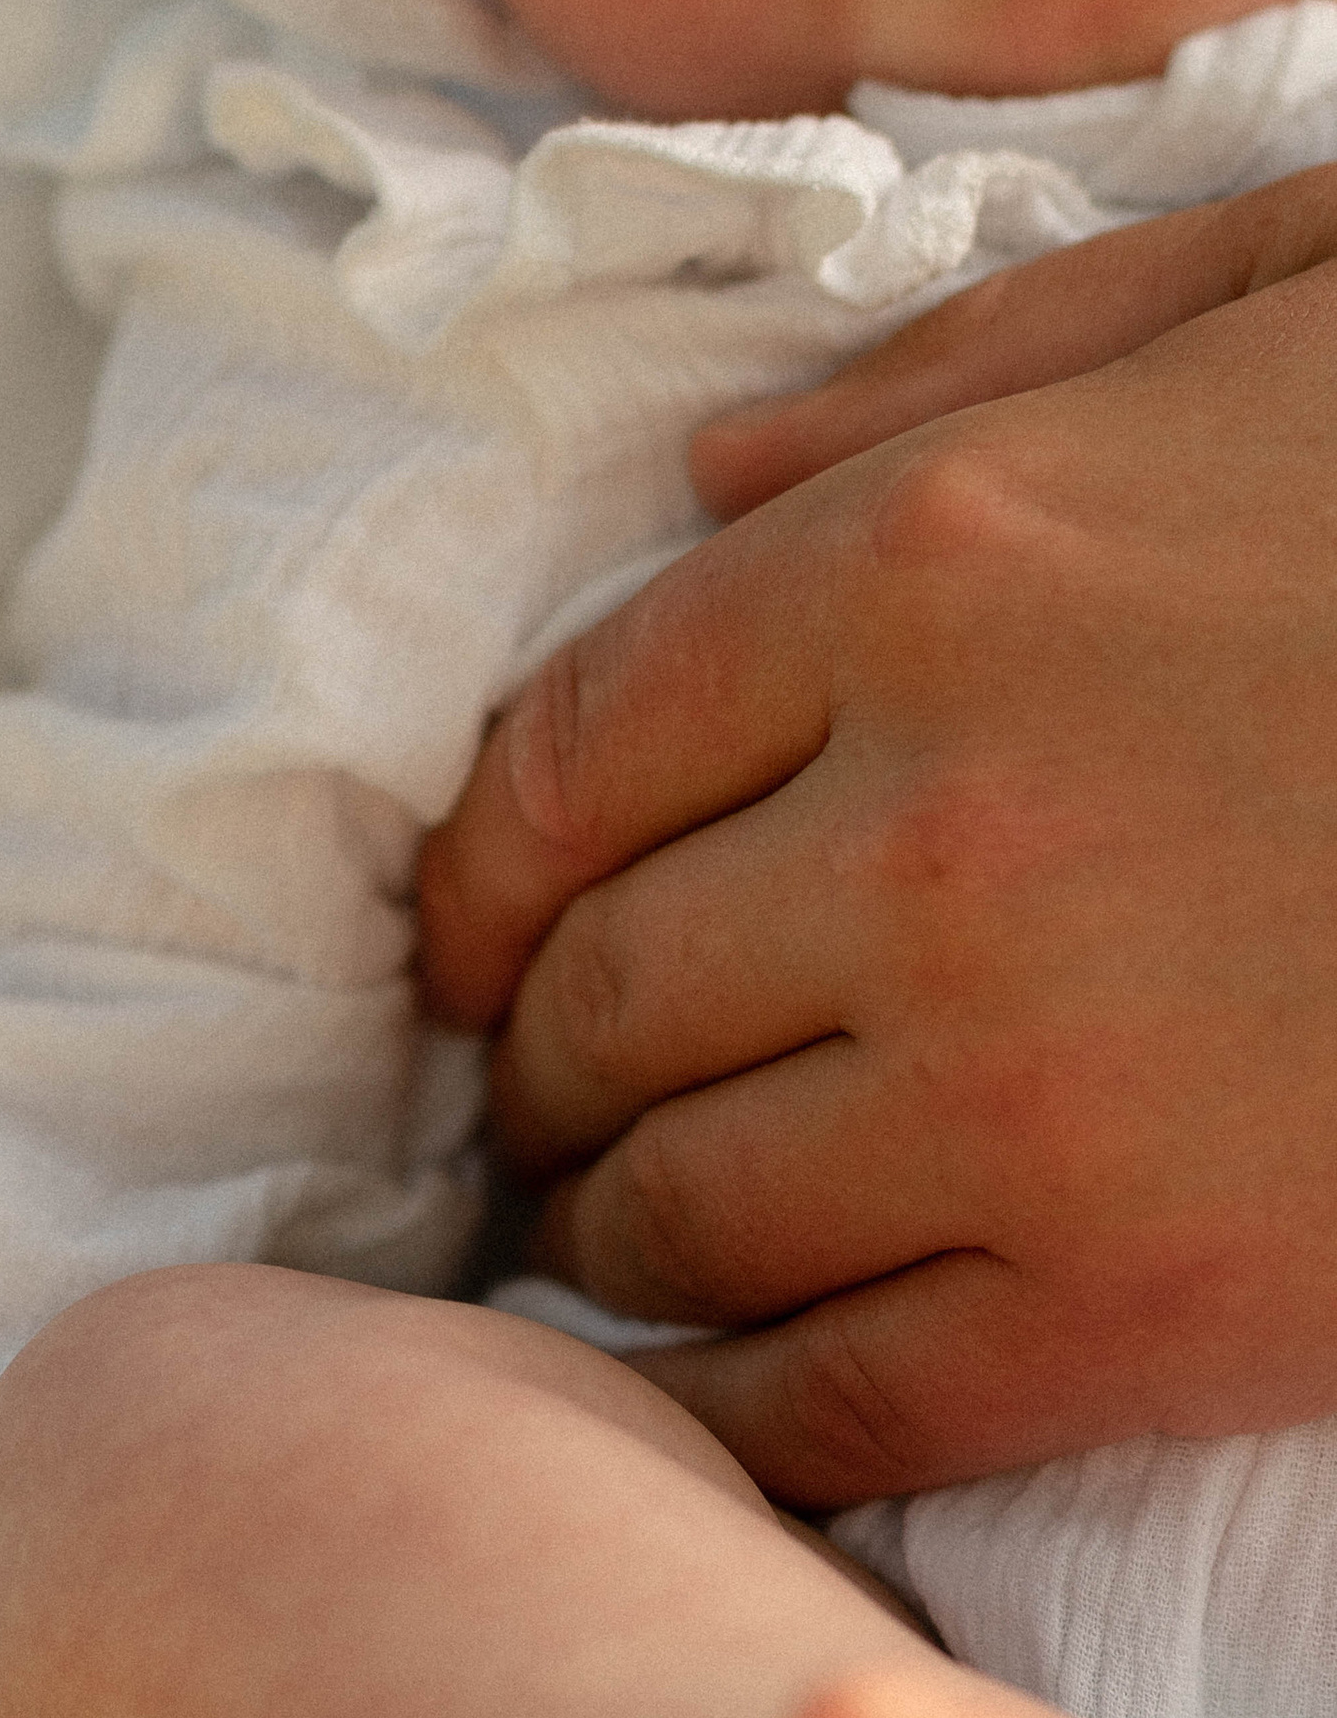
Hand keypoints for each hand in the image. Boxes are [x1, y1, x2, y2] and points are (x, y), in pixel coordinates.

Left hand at [417, 171, 1336, 1505]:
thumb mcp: (1292, 304)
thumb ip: (975, 371)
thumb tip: (697, 475)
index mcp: (931, 571)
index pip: (560, 758)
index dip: (474, 883)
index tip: (463, 951)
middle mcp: (921, 836)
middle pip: (583, 1005)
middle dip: (537, 1070)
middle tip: (541, 1111)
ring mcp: (1020, 1093)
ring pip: (665, 1218)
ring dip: (614, 1240)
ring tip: (628, 1238)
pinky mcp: (1138, 1310)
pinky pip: (819, 1400)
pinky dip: (720, 1413)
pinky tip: (711, 1396)